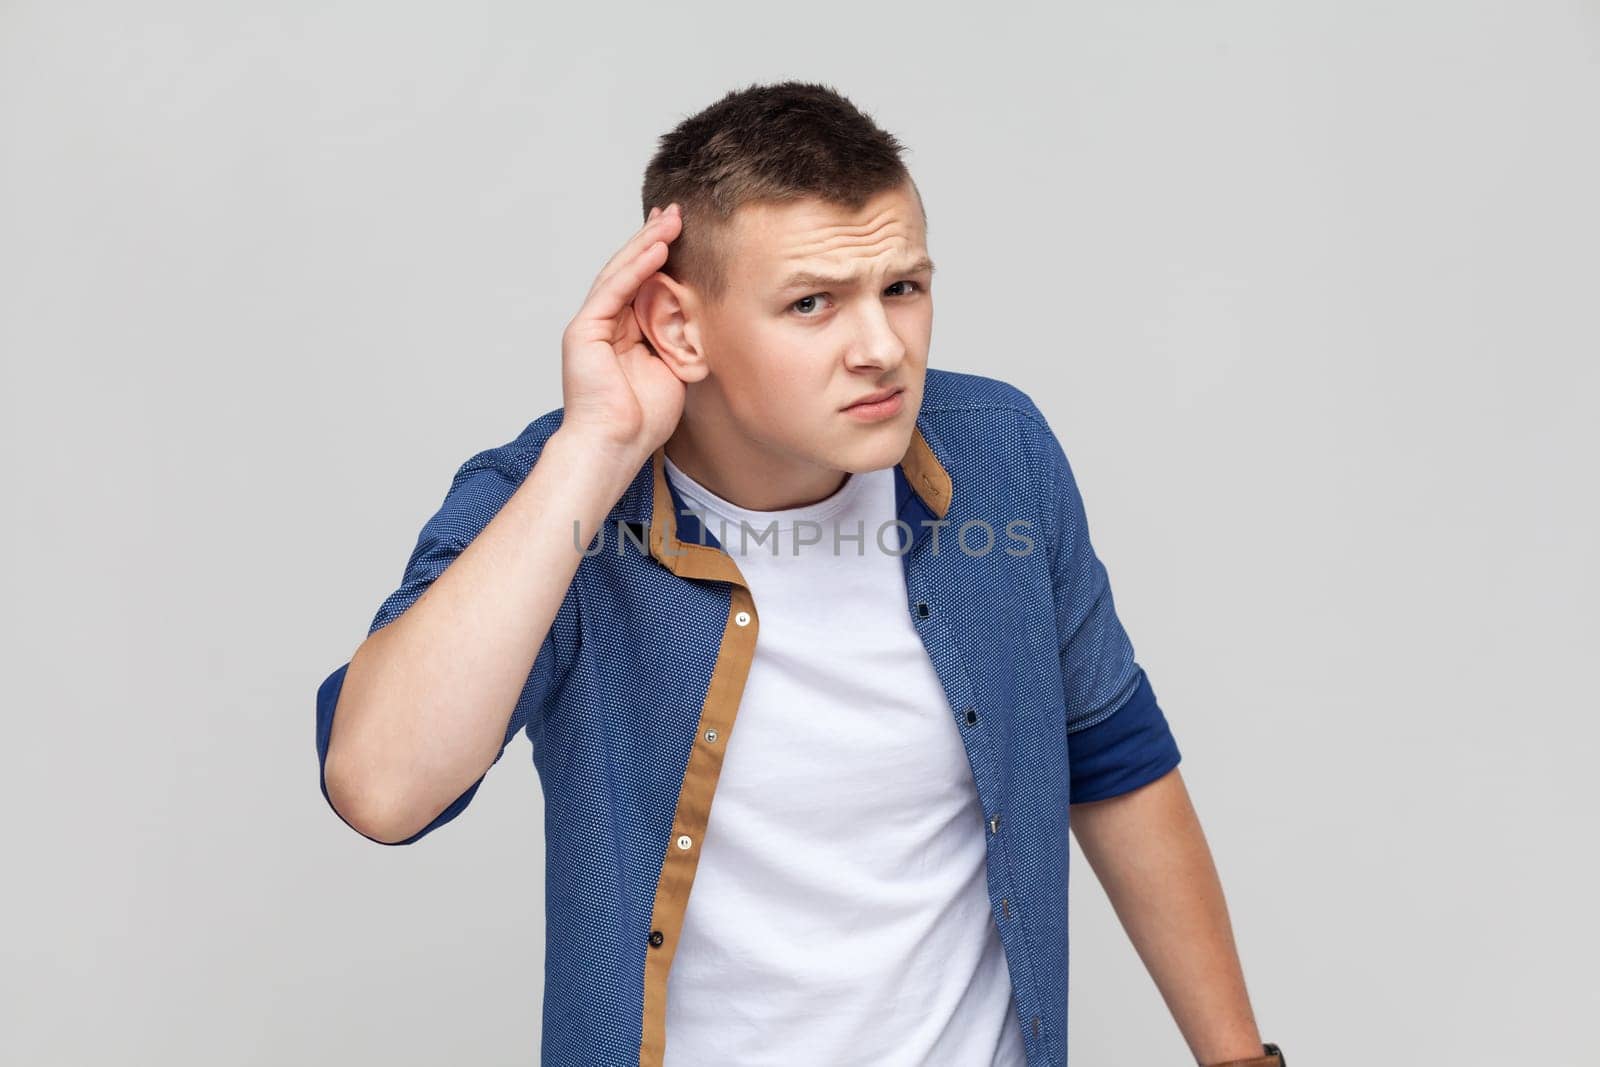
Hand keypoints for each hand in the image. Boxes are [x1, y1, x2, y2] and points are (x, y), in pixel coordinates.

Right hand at [559, 203, 686, 461]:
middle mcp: (604, 324)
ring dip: (646, 243)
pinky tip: (656, 248)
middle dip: (653, 239)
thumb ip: (679, 340)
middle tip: (676, 211)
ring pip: (621, 273)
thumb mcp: (673, 369)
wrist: (616, 445)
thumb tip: (702, 318)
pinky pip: (614, 290)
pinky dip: (636, 268)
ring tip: (670, 219)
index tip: (681, 233)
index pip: (643, 284)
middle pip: (630, 270)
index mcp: (623, 333)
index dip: (660, 256)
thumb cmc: (643, 420)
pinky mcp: (583, 331)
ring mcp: (591, 326)